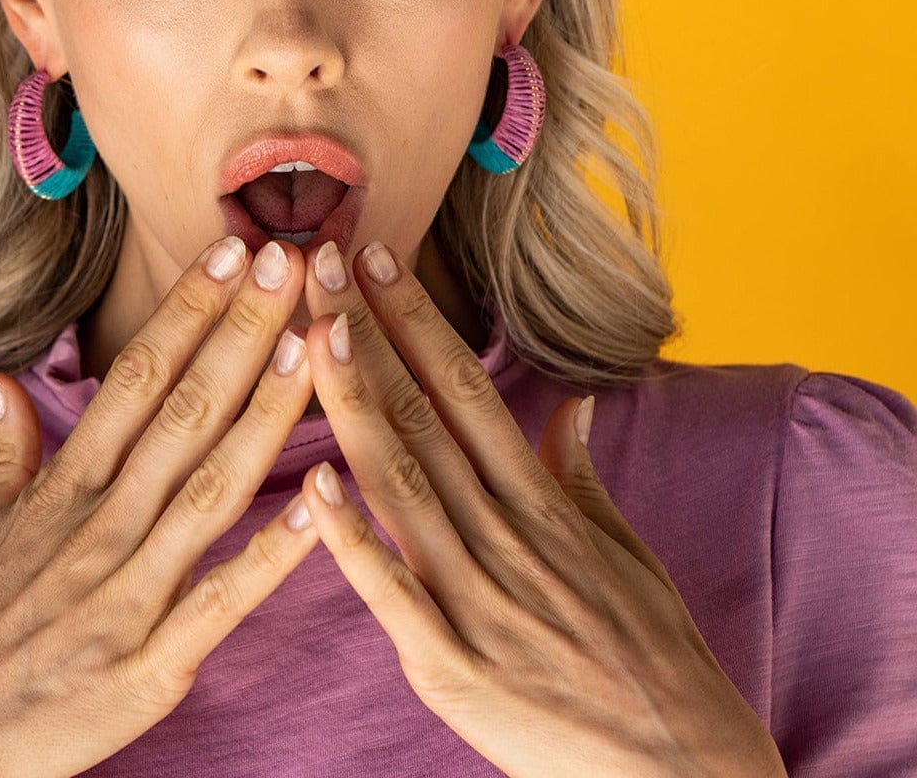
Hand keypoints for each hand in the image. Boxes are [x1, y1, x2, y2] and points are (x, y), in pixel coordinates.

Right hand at [0, 235, 319, 777]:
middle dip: (243, 332)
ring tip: (315, 346)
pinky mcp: (149, 670)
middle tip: (290, 260)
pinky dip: (273, 559)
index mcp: (59, 491)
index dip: (188, 310)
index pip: (134, 376)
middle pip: (185, 411)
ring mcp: (127, 597)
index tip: (231, 251)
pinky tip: (322, 510)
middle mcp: (98, 528)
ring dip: (268, 415)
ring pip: (213, 487)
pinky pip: (222, 604)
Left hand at [291, 239, 787, 777]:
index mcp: (539, 502)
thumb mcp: (624, 549)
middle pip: (421, 416)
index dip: (417, 320)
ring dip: (351, 406)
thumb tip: (573, 404)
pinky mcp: (451, 666)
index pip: (465, 388)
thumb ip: (581, 473)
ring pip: (400, 484)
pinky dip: (353, 542)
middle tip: (320, 265)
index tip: (377, 263)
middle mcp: (504, 535)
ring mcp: (476, 599)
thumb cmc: (649, 653)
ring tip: (309, 334)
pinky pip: (393, 593)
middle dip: (365, 336)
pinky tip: (314, 487)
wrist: (679, 771)